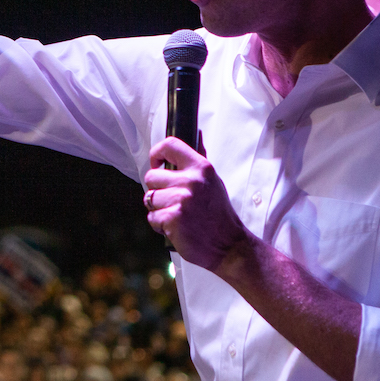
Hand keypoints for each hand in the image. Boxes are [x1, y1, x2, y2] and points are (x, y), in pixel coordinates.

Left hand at [144, 137, 250, 268]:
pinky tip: (176, 227)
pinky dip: (160, 225)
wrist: (230, 245)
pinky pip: (151, 217)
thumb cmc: (219, 214)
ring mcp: (180, 200)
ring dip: (158, 209)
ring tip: (177, 215)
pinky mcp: (172, 219)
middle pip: (151, 176)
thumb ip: (199, 160)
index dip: (157, 154)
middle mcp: (190, 181)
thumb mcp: (213, 182)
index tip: (157, 163)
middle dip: (157, 190)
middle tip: (172, 200)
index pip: (169, 145)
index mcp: (201, 168)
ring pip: (149, 198)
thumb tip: (197, 135)